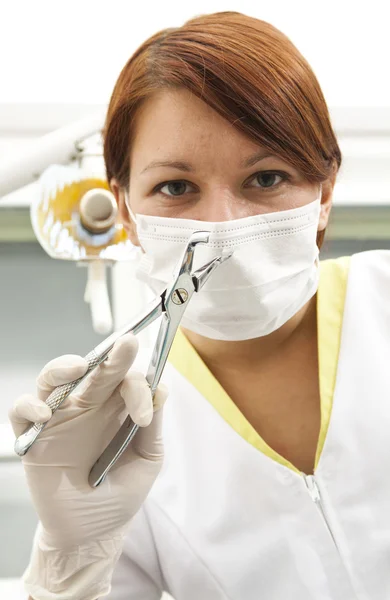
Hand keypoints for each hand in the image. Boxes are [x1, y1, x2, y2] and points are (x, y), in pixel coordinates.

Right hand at [8, 333, 167, 598]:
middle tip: (128, 343)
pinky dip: (29, 406)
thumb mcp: (147, 460)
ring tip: (79, 368)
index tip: (144, 414)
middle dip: (112, 356)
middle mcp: (88, 406)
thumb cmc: (121, 492)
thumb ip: (152, 426)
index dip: (138, 387)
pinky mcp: (34, 438)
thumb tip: (162, 387)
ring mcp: (60, 419)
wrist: (94, 532)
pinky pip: (22, 411)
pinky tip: (45, 414)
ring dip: (63, 367)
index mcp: (117, 407)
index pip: (126, 379)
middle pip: (95, 369)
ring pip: (53, 378)